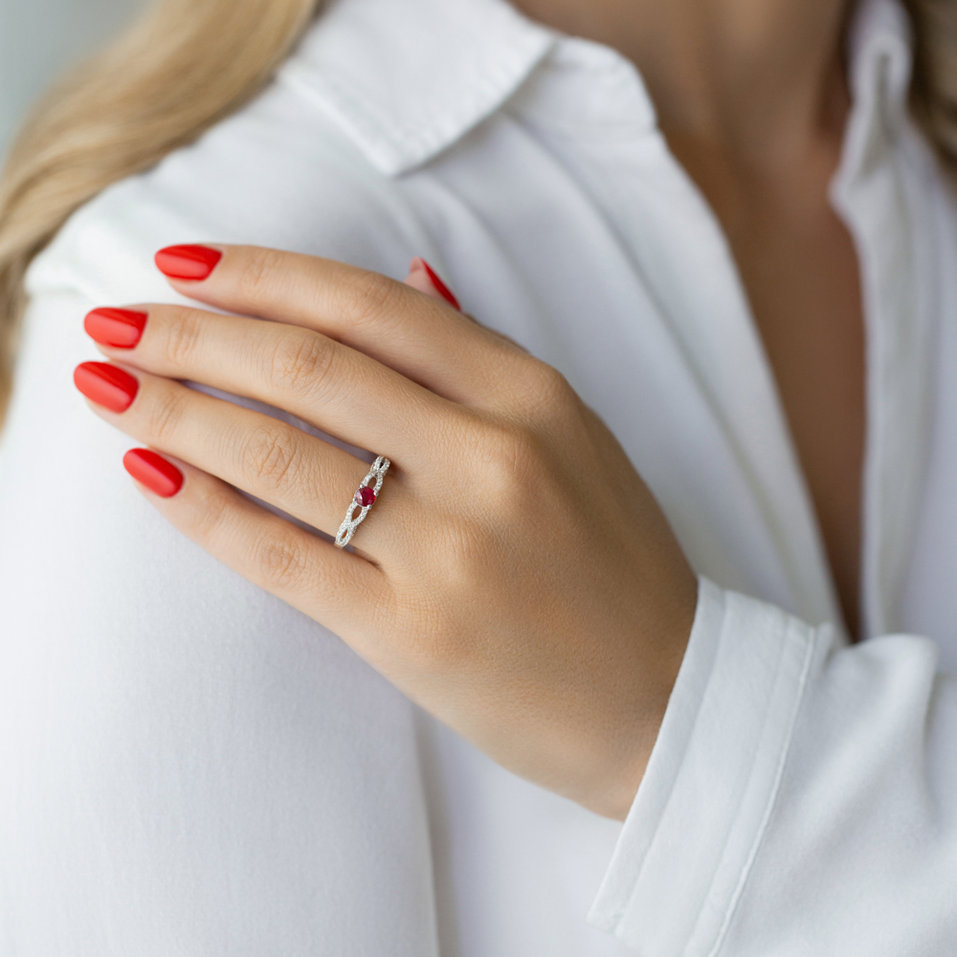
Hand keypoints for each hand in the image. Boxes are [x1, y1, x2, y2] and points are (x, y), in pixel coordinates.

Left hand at [73, 243, 698, 820]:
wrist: (666, 695)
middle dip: (194, 333)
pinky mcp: (410, 633)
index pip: (372, 307)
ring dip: (176, 410)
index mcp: (533, 397)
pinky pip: (280, 557)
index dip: (264, 275)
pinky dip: (203, 510)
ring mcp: (449, 549)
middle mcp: (491, 458)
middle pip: (310, 367)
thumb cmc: (617, 564)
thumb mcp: (577, 435)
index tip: (186, 262)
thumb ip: (484, 360)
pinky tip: (149, 474)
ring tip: (108, 384)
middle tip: (118, 317)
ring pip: (281, 454)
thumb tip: (410, 271)